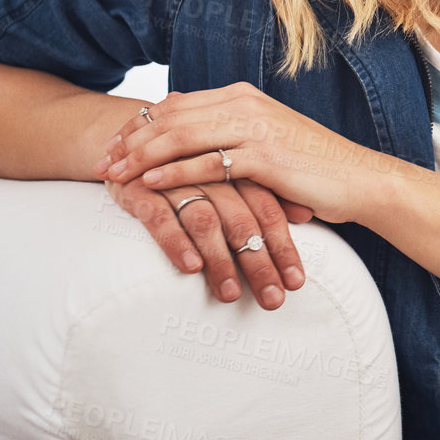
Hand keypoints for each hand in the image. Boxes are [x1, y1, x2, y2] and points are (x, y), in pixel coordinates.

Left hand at [95, 84, 398, 224]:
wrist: (358, 179)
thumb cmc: (312, 166)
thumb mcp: (268, 140)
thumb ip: (231, 132)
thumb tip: (189, 134)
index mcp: (244, 96)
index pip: (177, 103)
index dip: (139, 123)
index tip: (112, 143)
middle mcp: (246, 104)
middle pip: (171, 116)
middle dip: (130, 140)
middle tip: (100, 161)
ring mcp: (255, 128)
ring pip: (181, 137)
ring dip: (140, 157)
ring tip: (112, 175)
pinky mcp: (263, 156)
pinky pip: (205, 164)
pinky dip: (170, 174)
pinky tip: (146, 186)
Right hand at [103, 173, 312, 309]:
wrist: (132, 139)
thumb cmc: (191, 166)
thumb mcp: (230, 176)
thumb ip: (267, 193)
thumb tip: (307, 213)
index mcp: (238, 167)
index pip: (269, 210)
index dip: (283, 247)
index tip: (296, 282)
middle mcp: (211, 173)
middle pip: (242, 220)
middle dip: (259, 263)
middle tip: (271, 300)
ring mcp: (175, 180)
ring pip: (205, 222)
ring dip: (220, 260)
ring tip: (231, 294)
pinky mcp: (141, 188)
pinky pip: (160, 217)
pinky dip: (176, 241)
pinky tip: (191, 267)